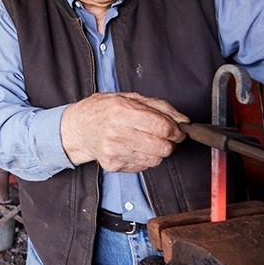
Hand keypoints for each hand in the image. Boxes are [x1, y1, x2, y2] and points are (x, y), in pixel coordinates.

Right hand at [61, 92, 188, 171]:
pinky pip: (143, 167)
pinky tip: (135, 147)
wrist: (79, 127)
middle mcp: (117, 132)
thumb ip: (160, 107)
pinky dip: (145, 158)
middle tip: (165, 136)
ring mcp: (114, 151)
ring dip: (158, 151)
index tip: (178, 130)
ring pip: (155, 159)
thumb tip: (184, 120)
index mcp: (122, 110)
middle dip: (170, 142)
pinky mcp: (113, 165)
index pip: (163, 128)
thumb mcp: (131, 97)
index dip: (177, 131)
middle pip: (162, 147)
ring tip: (147, 140)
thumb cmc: (105, 109)